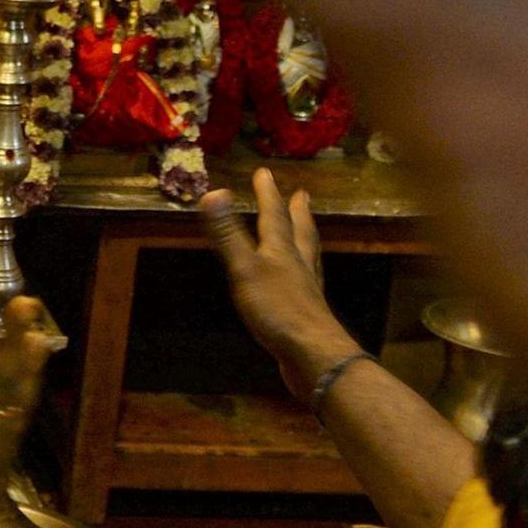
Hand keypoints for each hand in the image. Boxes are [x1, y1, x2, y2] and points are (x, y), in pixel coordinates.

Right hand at [196, 172, 359, 393]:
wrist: (313, 353)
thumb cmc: (278, 309)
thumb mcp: (245, 270)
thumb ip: (229, 235)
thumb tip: (214, 192)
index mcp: (282, 252)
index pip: (273, 217)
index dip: (268, 195)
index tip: (264, 173)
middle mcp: (298, 266)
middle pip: (298, 233)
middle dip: (296, 213)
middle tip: (302, 195)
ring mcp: (306, 290)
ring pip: (306, 257)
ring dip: (304, 239)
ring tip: (306, 230)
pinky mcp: (306, 313)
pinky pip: (305, 283)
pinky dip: (302, 274)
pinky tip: (301, 283)